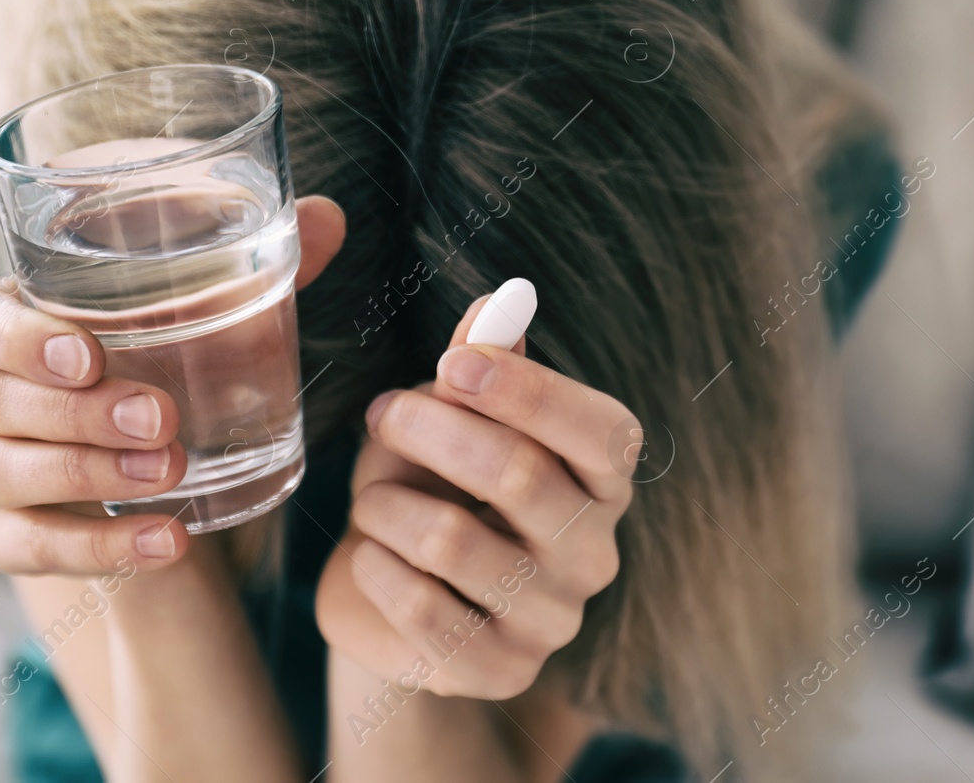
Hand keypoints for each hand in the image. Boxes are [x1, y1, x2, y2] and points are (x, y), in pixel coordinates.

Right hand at [0, 195, 345, 576]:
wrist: (130, 454)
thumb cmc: (149, 352)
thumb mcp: (194, 306)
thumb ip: (253, 260)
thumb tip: (329, 217)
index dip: (18, 339)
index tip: (91, 355)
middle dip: (75, 415)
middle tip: (162, 422)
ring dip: (85, 479)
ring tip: (171, 477)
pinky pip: (23, 550)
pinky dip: (95, 549)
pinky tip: (166, 543)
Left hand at [316, 297, 636, 699]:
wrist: (388, 591)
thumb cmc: (430, 484)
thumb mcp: (448, 414)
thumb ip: (478, 362)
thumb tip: (501, 301)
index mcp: (601, 477)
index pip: (602, 431)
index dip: (527, 390)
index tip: (451, 363)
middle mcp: (594, 551)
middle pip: (521, 476)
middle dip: (433, 432)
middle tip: (382, 413)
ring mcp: (552, 619)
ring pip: (454, 542)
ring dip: (388, 505)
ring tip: (371, 501)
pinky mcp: (500, 673)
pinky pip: (426, 613)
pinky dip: (377, 569)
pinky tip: (371, 556)